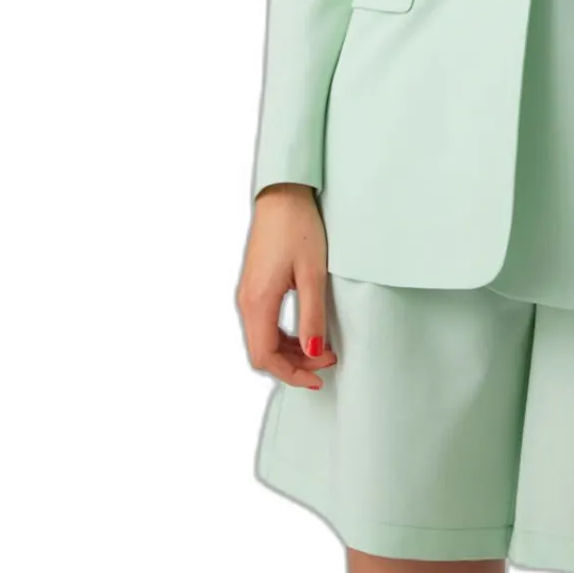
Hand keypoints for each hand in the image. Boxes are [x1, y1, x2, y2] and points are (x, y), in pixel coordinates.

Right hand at [237, 183, 338, 388]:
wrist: (283, 194)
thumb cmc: (298, 228)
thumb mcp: (313, 273)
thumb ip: (312, 316)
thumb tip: (314, 353)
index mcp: (257, 302)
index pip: (265, 357)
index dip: (291, 374)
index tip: (319, 377)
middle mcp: (246, 301)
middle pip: (262, 352)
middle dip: (294, 364)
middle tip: (328, 362)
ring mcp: (248, 293)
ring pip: (263, 339)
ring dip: (290, 351)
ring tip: (322, 349)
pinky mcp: (254, 285)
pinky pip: (264, 323)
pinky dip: (284, 335)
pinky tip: (305, 332)